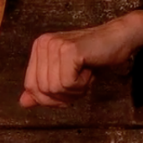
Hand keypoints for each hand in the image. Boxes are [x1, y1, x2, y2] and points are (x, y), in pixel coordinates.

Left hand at [19, 14, 142, 107]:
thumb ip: (44, 88)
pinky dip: (82, 85)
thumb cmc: (94, 57)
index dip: (49, 98)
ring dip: (75, 90)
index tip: (67, 92)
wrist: (119, 40)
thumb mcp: (64, 75)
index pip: (31, 86)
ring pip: (54, 89)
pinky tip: (89, 71)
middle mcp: (43, 43)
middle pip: (42, 90)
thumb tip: (23, 103)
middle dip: (64, 95)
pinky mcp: (69, 50)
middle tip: (80, 82)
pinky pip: (67, 84)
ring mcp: (54, 45)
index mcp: (38, 47)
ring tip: (85, 74)